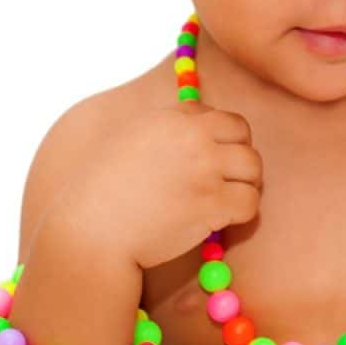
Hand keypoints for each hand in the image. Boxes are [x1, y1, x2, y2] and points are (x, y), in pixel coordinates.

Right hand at [55, 100, 263, 269]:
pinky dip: (243, 213)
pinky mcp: (212, 204)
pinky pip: (250, 202)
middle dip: (240, 156)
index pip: (219, 116)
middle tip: (228, 179)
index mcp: (172, 118)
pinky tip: (224, 221)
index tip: (211, 159)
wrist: (92, 229)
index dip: (221, 138)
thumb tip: (194, 125)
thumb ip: (165, 129)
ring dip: (246, 184)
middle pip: (243, 134)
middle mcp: (193, 137)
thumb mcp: (130, 140)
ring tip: (228, 200)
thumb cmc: (101, 190)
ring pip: (253, 167)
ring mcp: (205, 169)